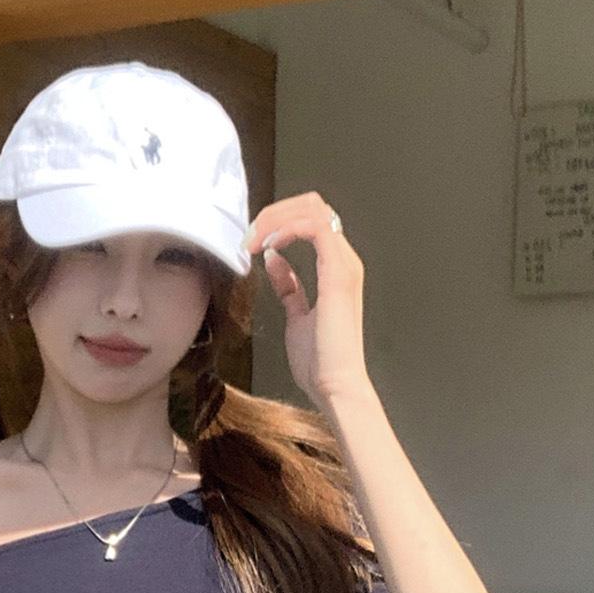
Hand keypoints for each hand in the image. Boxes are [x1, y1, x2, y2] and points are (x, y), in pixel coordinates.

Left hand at [243, 191, 370, 412]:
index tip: (251, 241)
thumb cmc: (320, 362)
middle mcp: (344, 261)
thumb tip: (275, 262)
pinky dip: (287, 229)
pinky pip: (314, 228)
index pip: (311, 221)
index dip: (278, 221)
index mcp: (336, 268)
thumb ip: (289, 287)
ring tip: (253, 240)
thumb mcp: (296, 315)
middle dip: (275, 213)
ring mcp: (344, 264)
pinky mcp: (337, 273)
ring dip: (276, 218)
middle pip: (313, 207)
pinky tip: (268, 246)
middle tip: (249, 235)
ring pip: (313, 210)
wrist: (334, 385)